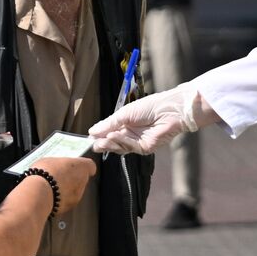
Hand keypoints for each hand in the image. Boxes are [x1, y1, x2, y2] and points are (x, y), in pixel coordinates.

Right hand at [29, 155, 95, 214]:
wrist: (38, 192)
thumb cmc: (45, 173)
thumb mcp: (51, 160)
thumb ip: (60, 164)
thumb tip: (57, 166)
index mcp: (82, 167)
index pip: (90, 166)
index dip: (81, 166)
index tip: (74, 166)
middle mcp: (83, 182)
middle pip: (80, 179)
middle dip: (70, 178)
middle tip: (57, 176)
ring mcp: (77, 196)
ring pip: (73, 192)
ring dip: (65, 190)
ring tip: (50, 186)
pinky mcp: (68, 207)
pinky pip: (65, 202)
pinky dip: (59, 199)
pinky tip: (48, 195)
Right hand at [90, 85, 208, 154]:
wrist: (168, 109)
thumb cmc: (149, 107)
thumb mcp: (124, 114)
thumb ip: (108, 124)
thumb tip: (91, 132)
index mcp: (124, 124)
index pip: (108, 133)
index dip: (99, 137)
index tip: (88, 139)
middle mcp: (130, 135)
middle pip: (113, 143)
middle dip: (103, 144)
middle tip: (93, 144)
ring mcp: (137, 142)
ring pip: (119, 148)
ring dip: (110, 143)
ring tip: (102, 140)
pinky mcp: (145, 148)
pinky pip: (130, 148)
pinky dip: (121, 142)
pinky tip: (115, 136)